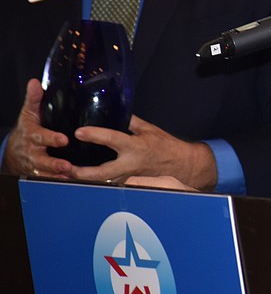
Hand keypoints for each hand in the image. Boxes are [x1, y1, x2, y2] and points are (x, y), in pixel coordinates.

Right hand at [1, 79, 72, 178]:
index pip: (40, 137)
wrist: (14, 150)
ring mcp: (35, 165)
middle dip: (52, 164)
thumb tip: (36, 82)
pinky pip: (47, 180)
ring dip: (56, 176)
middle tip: (66, 166)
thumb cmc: (27, 129)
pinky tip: (69, 183)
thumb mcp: (29, 113)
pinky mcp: (39, 174)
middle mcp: (33, 152)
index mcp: (32, 135)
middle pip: (41, 160)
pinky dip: (57, 182)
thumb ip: (34, 99)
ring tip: (69, 177)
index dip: (51, 139)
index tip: (63, 140)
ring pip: (44, 173)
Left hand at [71, 115, 217, 190]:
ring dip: (85, 178)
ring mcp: (128, 176)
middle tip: (65, 168)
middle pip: (101, 173)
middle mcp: (130, 164)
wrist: (181, 164)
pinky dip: (95, 179)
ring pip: (102, 180)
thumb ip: (129, 121)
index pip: (112, 140)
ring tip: (65, 173)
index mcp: (135, 147)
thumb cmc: (166, 146)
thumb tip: (113, 111)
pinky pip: (109, 181)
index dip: (94, 135)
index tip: (79, 132)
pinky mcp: (128, 182)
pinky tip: (83, 176)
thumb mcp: (149, 129)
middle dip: (81, 172)